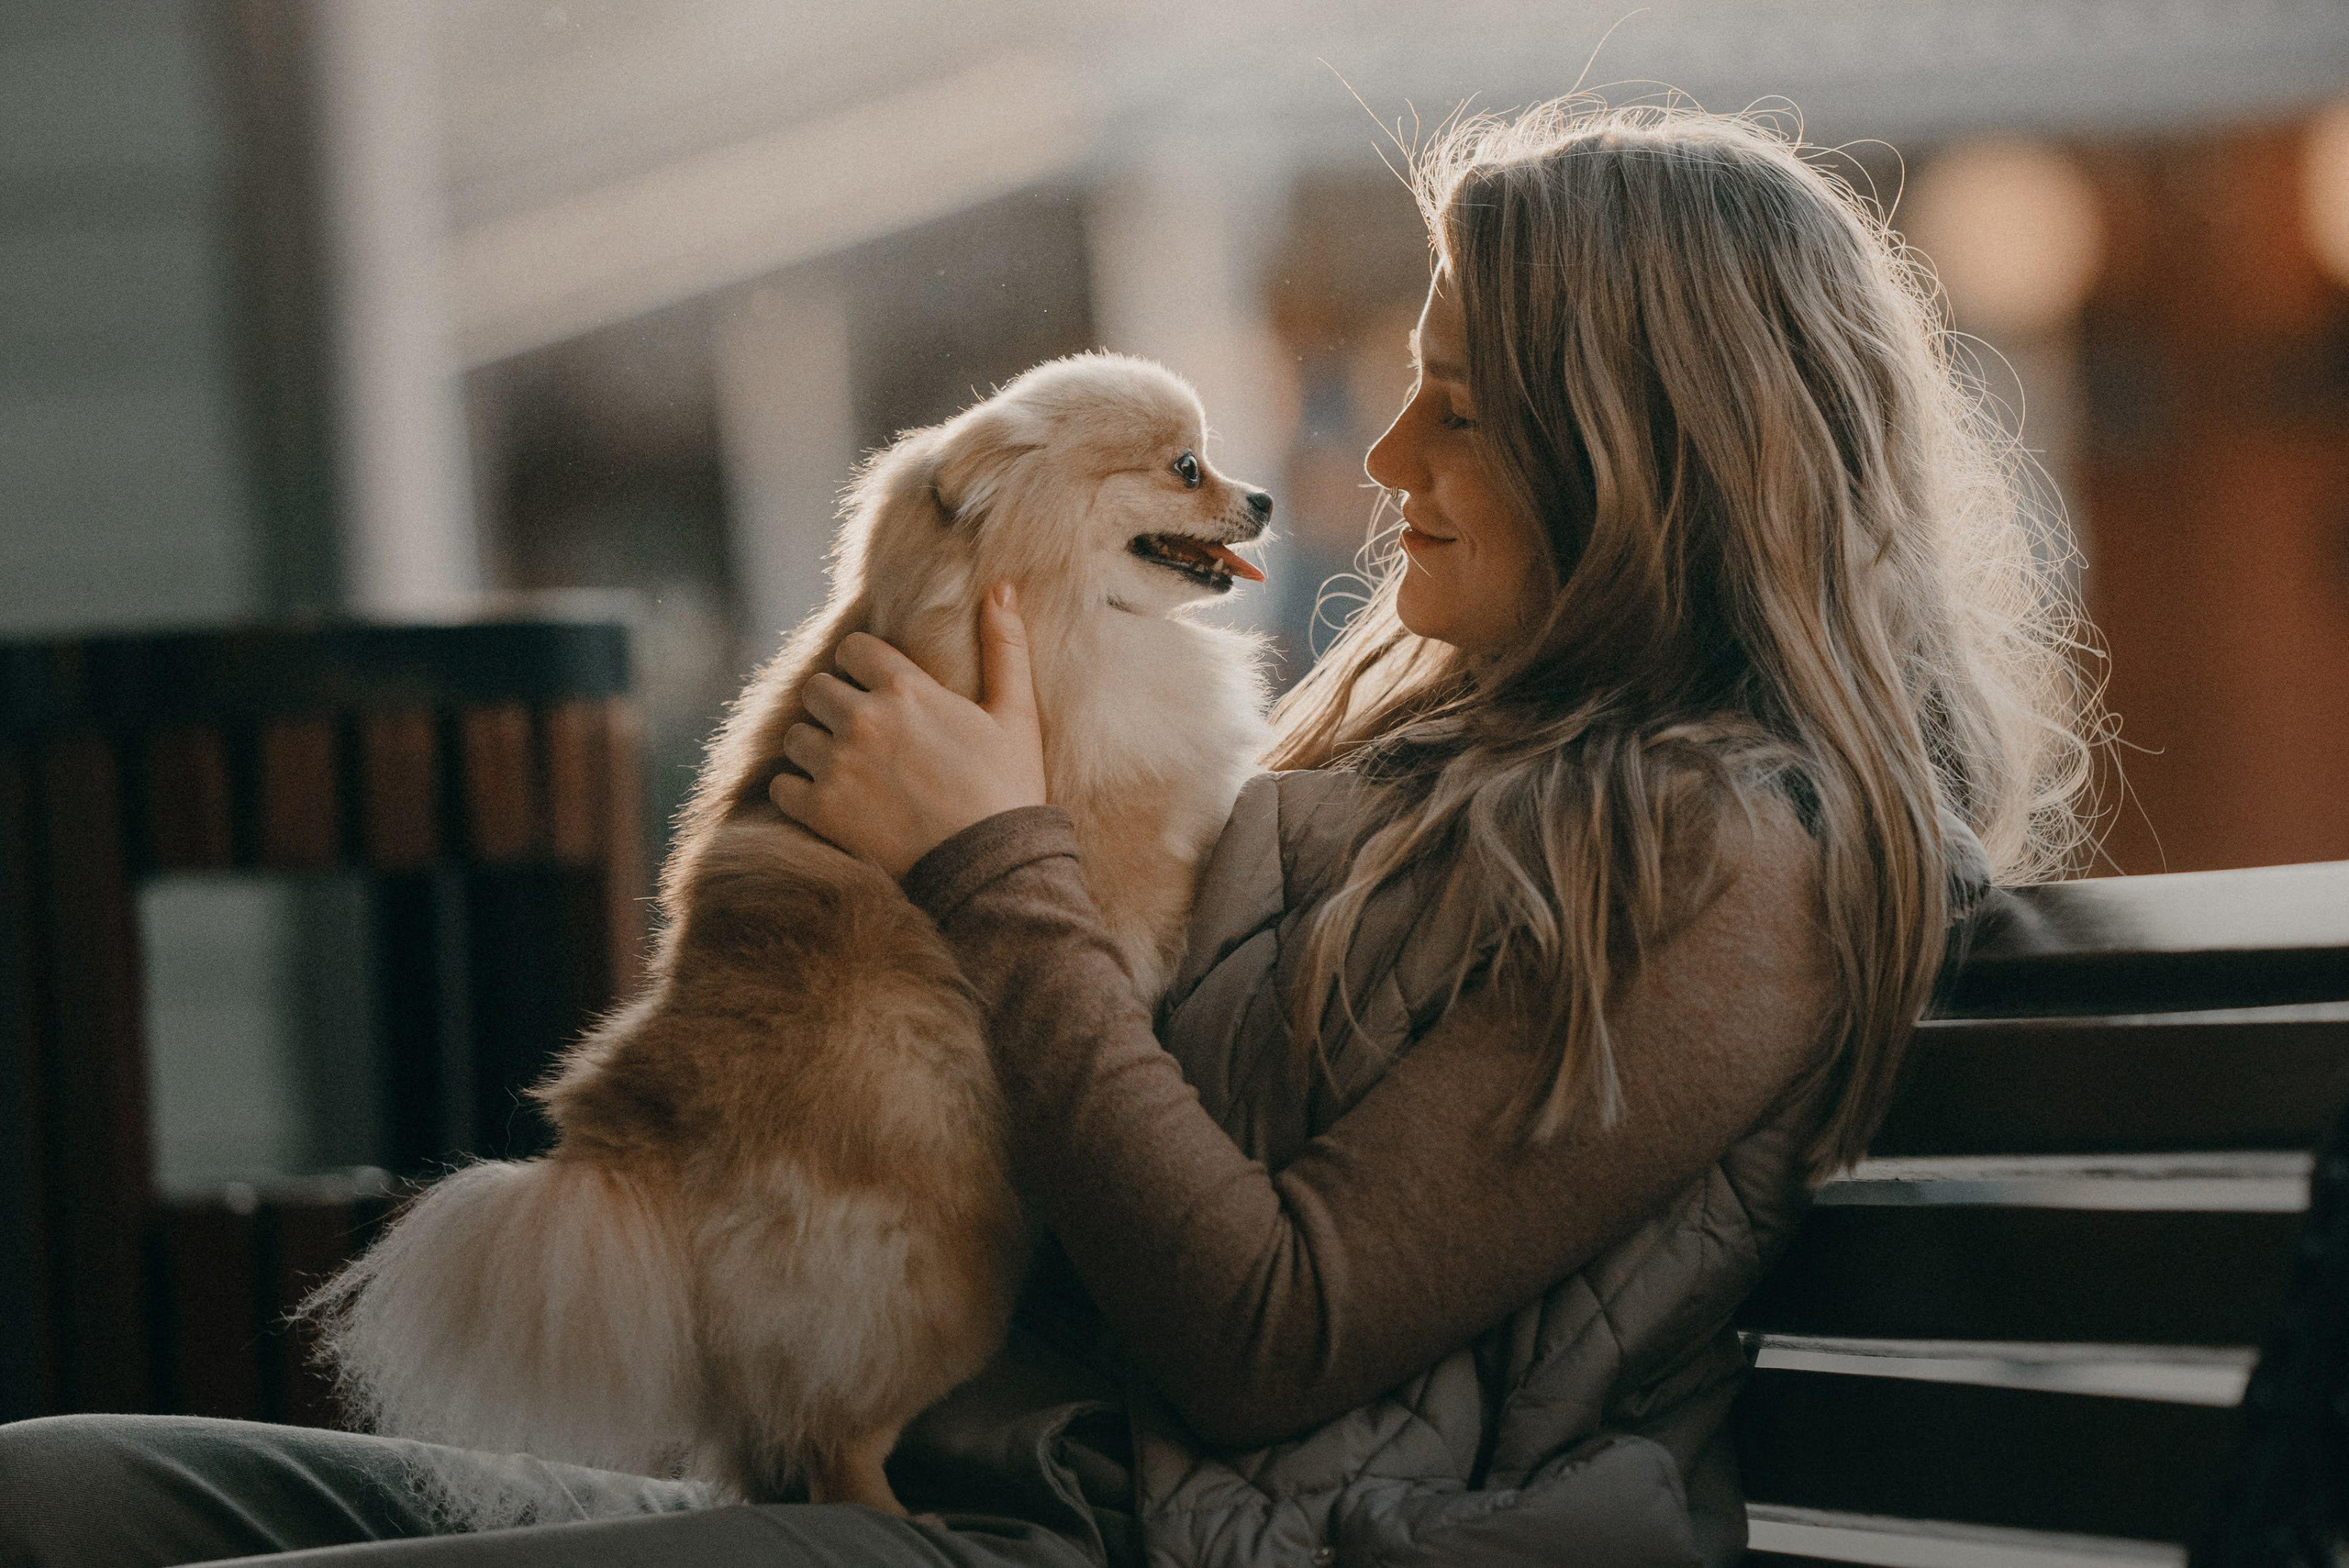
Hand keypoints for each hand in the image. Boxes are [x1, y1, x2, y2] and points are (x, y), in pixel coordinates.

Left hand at [769, 583, 1045, 879]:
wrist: (992, 868)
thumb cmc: (1009, 789)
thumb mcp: (1017, 713)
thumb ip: (1004, 646)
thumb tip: (1001, 587)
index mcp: (906, 689)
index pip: (853, 650)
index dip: (863, 666)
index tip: (876, 687)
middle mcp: (863, 720)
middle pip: (817, 690)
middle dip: (835, 704)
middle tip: (861, 730)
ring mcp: (837, 766)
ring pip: (796, 736)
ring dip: (815, 747)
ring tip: (844, 765)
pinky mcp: (822, 811)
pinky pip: (783, 786)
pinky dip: (798, 791)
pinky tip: (827, 798)